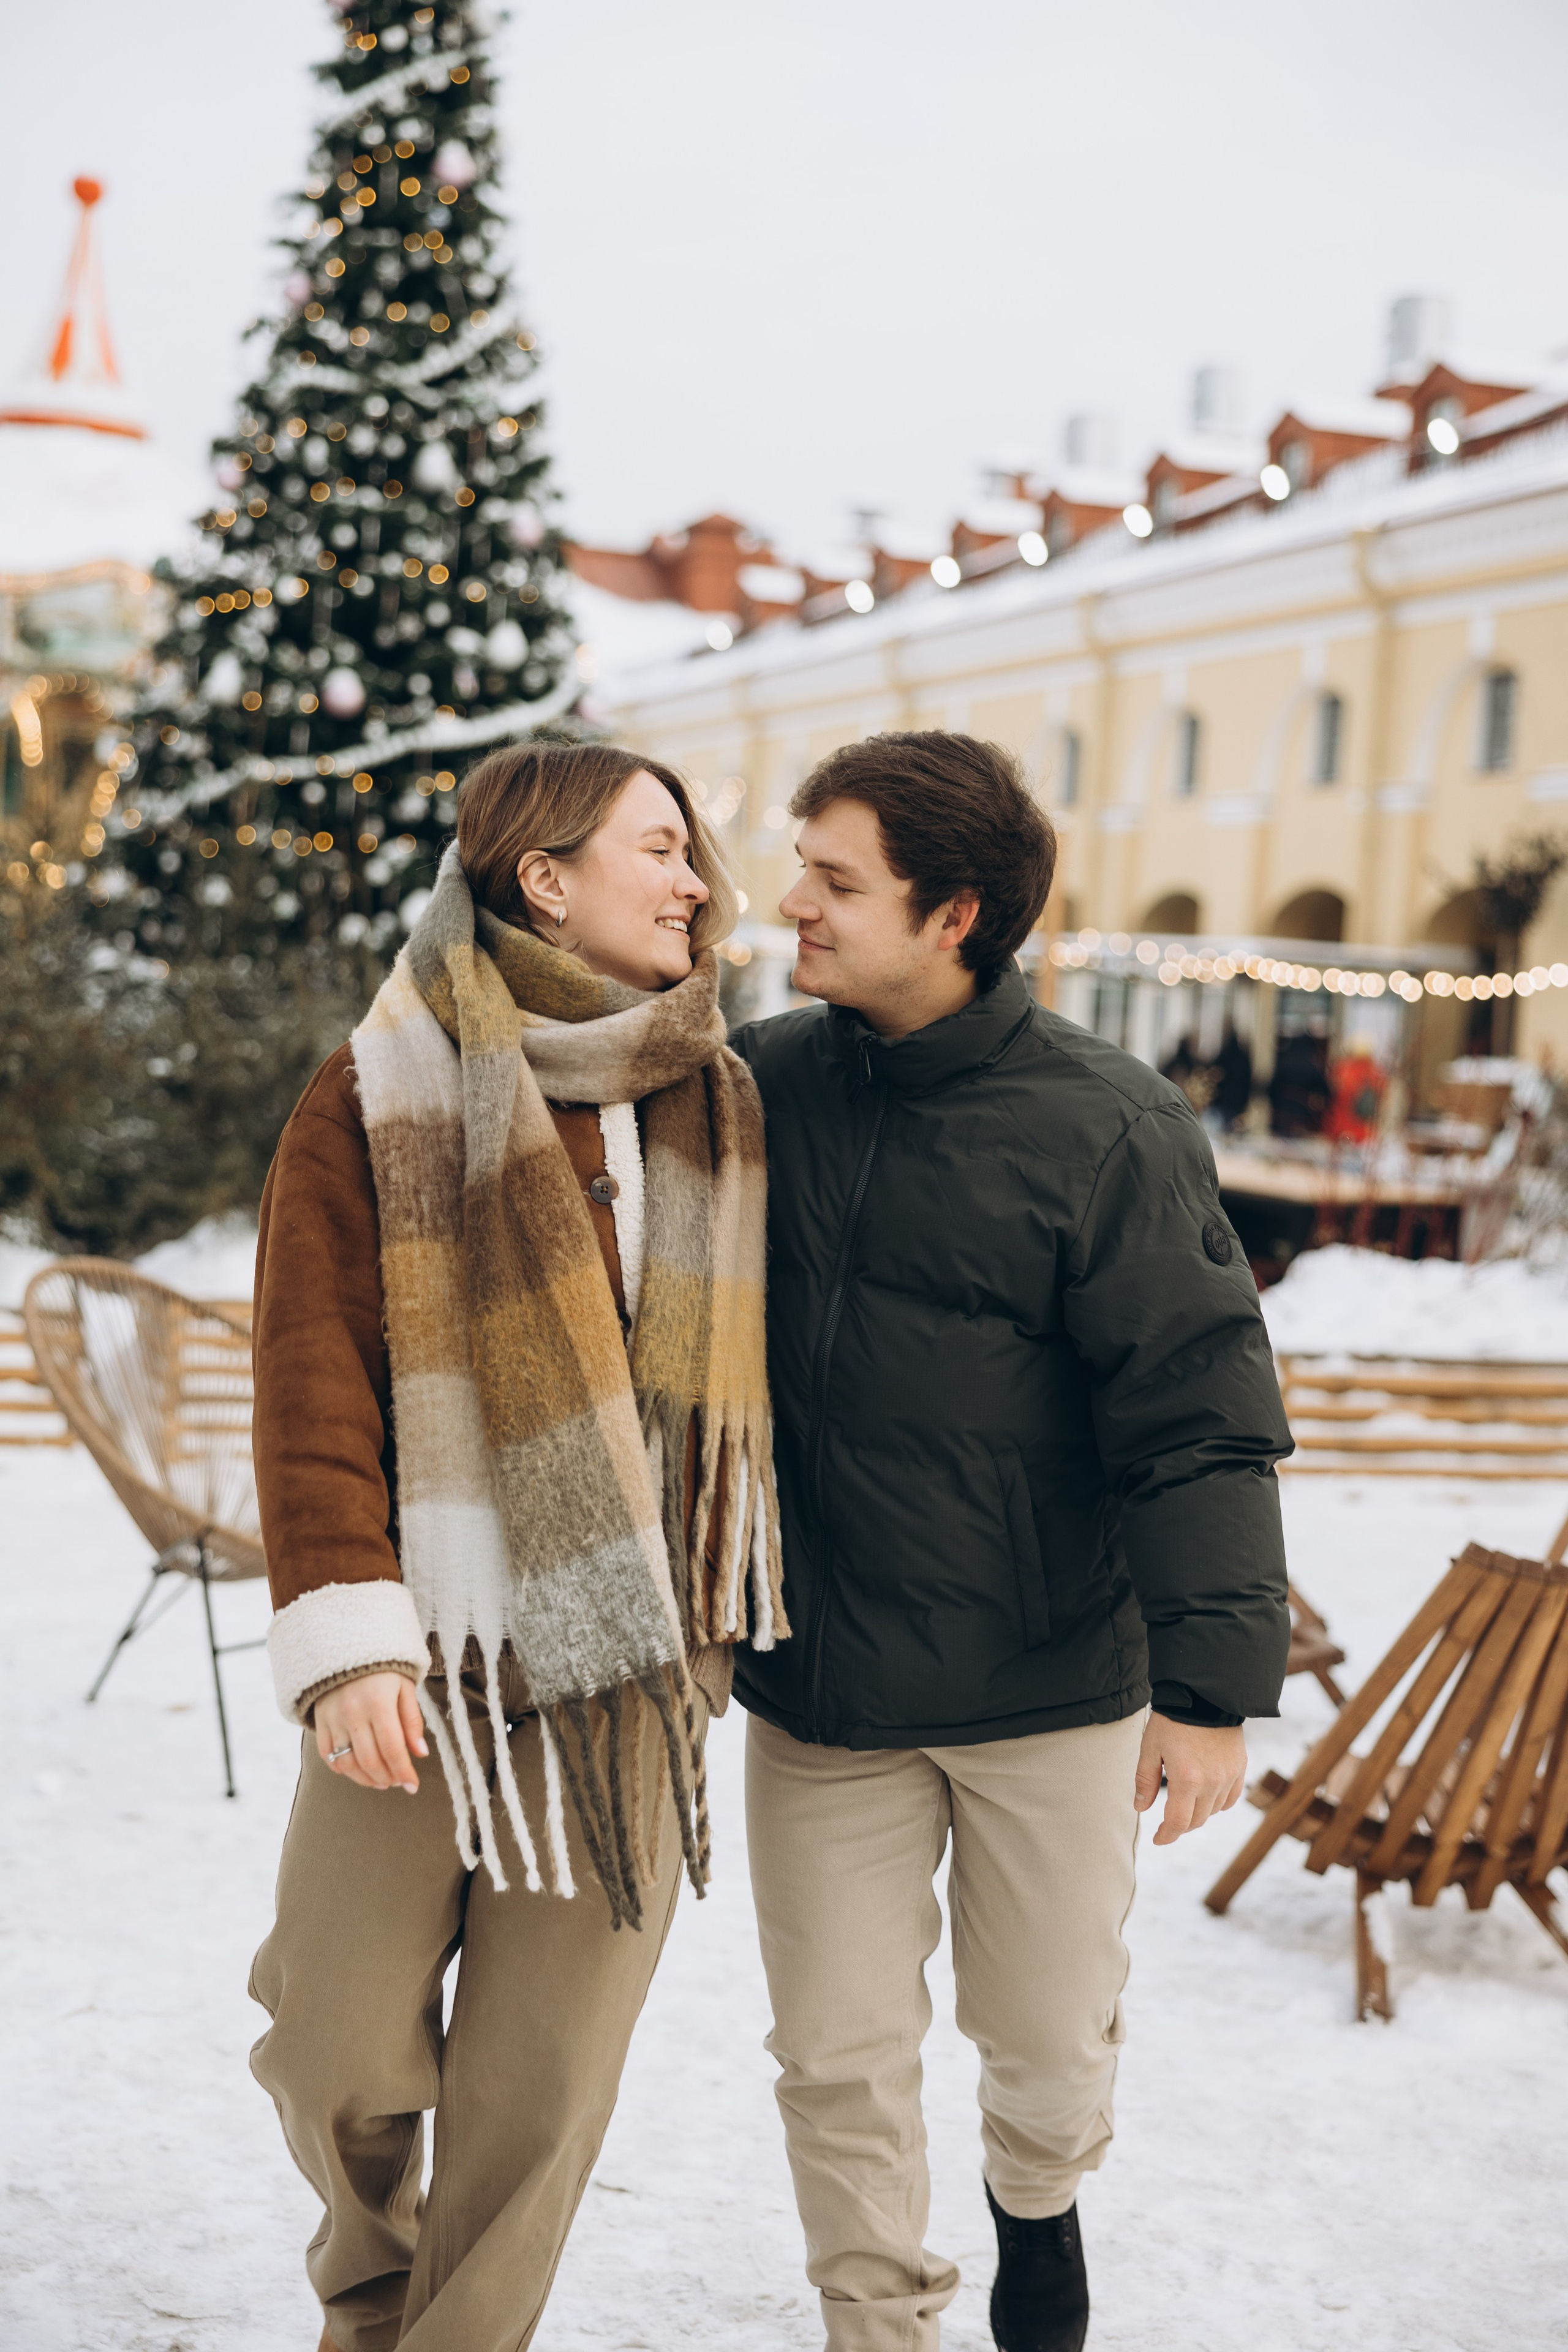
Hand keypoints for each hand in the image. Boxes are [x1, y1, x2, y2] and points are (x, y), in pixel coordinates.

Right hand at [315, 1670, 426, 1792]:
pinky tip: (358, 1771)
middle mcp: (353, 1713)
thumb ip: (412, 1721)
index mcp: (379, 1703)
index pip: (392, 1749)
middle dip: (387, 1778)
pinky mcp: (320, 1722)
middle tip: (398, 1783)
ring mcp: (333, 1719)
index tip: (413, 1786)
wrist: (346, 1648)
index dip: (404, 1772)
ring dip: (366, 1780)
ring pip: (348, 1764)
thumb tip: (421, 1754)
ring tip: (382, 1782)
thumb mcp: (405, 1688)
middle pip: (370, 1761)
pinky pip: (328, 1756)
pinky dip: (343, 1770)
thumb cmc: (382, 1670)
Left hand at [1135, 1712, 1247, 1845]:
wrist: (1205, 1695)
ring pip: (1213, 1811)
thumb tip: (1141, 1807)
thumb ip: (1145, 1780)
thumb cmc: (1173, 1720)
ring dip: (1198, 1814)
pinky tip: (1206, 1796)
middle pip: (1196, 1821)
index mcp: (1187, 1779)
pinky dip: (1217, 1804)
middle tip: (1168, 1822)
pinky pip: (1230, 1799)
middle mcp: (1211, 1783)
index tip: (1159, 1839)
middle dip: (1180, 1826)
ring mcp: (1229, 1777)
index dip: (1167, 1835)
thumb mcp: (1151, 1747)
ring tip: (1185, 1803)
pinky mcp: (1239, 1768)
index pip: (1178, 1823)